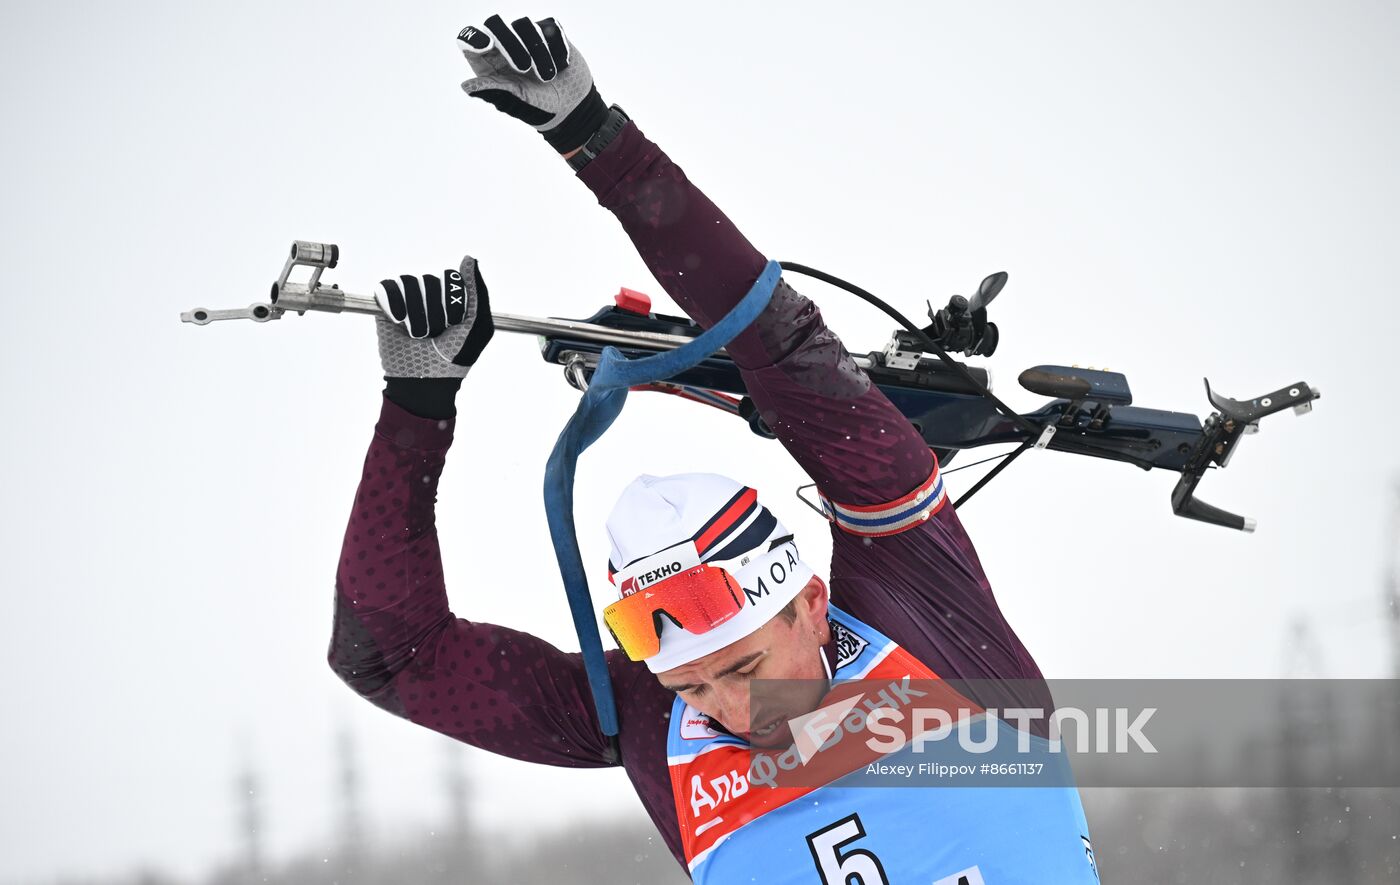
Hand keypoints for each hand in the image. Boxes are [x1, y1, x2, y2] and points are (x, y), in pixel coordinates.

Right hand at [374, 256, 493, 378]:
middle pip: (430, 281)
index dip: (452, 302)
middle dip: (434, 312)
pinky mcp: (386, 305)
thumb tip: (469, 259)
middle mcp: (430, 295)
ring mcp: (407, 299)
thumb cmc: (455, 356)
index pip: (450, 278)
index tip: (455, 324)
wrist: (425, 381)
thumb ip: (476, 290)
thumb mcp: (478, 325)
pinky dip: (394, 305)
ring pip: (410, 284)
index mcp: (452, 297)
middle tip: (436, 334)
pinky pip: (388, 288)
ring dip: (416, 315)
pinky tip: (399, 322)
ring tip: (418, 334)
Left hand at [456, 14, 608, 153]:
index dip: (473, 37)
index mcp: (488, 61)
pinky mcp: (550, 33)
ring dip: (538, 51)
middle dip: (509, 43)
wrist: (572, 108)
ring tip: (548, 77)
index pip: (469, 39)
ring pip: (524, 24)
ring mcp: (526, 36)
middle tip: (523, 68)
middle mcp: (504, 45)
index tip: (486, 45)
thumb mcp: (514, 102)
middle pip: (494, 24)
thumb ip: (492, 91)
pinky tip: (562, 65)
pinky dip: (556, 47)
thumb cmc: (537, 107)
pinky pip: (550, 27)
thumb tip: (465, 86)